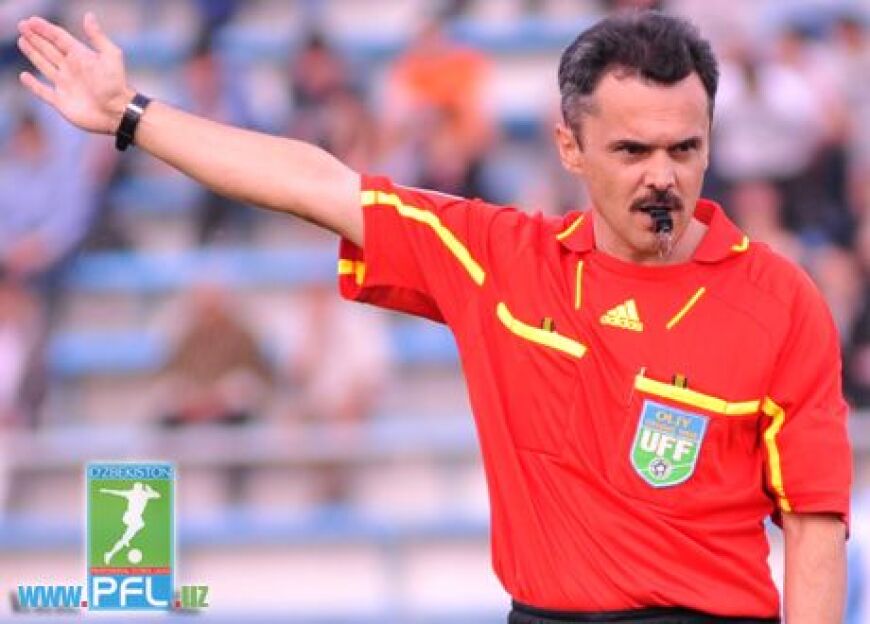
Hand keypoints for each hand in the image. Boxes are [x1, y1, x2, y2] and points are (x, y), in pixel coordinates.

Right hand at [17, 13, 134, 134]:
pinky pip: (43, 92)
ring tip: (22, 41)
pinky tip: (24, 76)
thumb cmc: (116, 85)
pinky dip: (33, 85)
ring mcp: (65, 85)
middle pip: (49, 49)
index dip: (46, 29)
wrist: (117, 112)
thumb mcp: (110, 56)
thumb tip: (88, 16)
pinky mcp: (61, 102)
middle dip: (36, 38)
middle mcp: (71, 69)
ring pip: (44, 65)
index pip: (59, 38)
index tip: (32, 21)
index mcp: (81, 57)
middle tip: (22, 25)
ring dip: (33, 54)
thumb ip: (97, 37)